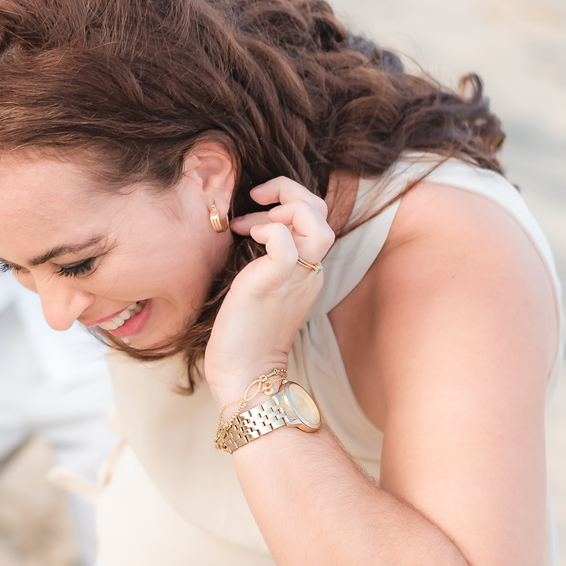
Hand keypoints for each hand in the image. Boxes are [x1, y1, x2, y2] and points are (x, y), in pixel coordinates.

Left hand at [204, 178, 335, 410]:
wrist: (245, 376)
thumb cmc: (244, 337)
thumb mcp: (260, 288)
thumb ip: (264, 260)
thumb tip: (245, 228)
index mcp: (307, 271)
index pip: (315, 218)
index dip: (287, 202)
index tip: (253, 213)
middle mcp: (309, 271)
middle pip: (321, 210)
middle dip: (290, 190)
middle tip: (257, 199)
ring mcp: (295, 277)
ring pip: (316, 220)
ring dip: (286, 204)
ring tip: (255, 217)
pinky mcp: (274, 283)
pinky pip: (285, 243)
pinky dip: (267, 228)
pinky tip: (246, 234)